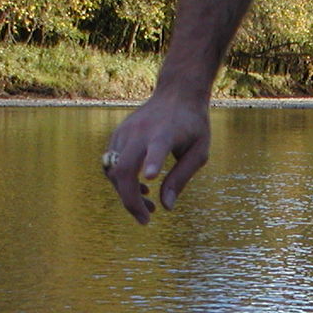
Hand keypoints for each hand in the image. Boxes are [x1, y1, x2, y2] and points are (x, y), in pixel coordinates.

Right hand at [103, 91, 211, 224]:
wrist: (177, 92)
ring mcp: (125, 132)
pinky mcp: (117, 135)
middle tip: (146, 220)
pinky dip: (122, 182)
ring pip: (113, 171)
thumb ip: (182, 177)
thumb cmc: (193, 124)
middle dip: (130, 199)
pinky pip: (112, 165)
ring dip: (127, 194)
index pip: (156, 146)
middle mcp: (140, 131)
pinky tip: (143, 189)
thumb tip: (166, 206)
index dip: (152, 161)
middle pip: (123, 169)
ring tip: (149, 208)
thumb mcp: (200, 151)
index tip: (150, 177)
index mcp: (165, 132)